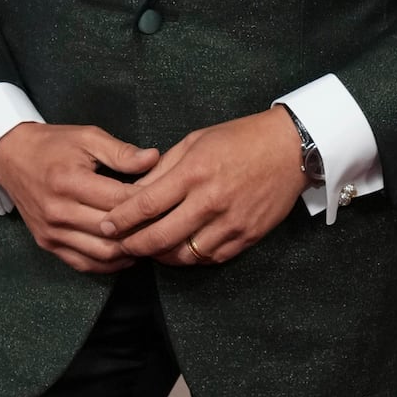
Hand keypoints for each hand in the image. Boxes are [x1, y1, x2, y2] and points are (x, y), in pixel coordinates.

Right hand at [0, 122, 159, 274]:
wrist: (11, 157)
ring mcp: (51, 232)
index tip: (167, 200)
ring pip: (102, 253)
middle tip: (165, 224)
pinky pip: (84, 264)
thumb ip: (121, 151)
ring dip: (129, 251)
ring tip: (149, 240)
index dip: (148, 203)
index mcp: (69, 182)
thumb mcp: (87, 137)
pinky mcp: (47, 244)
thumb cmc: (53, 145)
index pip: (119, 201)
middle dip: (143, 229)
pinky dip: (108, 264)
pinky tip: (126, 254)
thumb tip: (154, 159)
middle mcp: (58, 211)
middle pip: (113, 231)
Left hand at [100, 109, 303, 265]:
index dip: (120, 220)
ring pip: (185, 255)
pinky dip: (191, 258)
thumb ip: (162, 168)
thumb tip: (133, 191)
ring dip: (162, 256)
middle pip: (160, 237)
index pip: (146, 205)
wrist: (290, 148)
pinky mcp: (247, 237)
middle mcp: (211, 201)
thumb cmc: (239, 139)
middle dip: (133, 245)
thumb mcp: (195, 141)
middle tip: (121, 245)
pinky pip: (211, 258)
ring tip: (150, 249)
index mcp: (194, 173)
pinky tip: (181, 249)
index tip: (106, 226)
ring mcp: (231, 223)